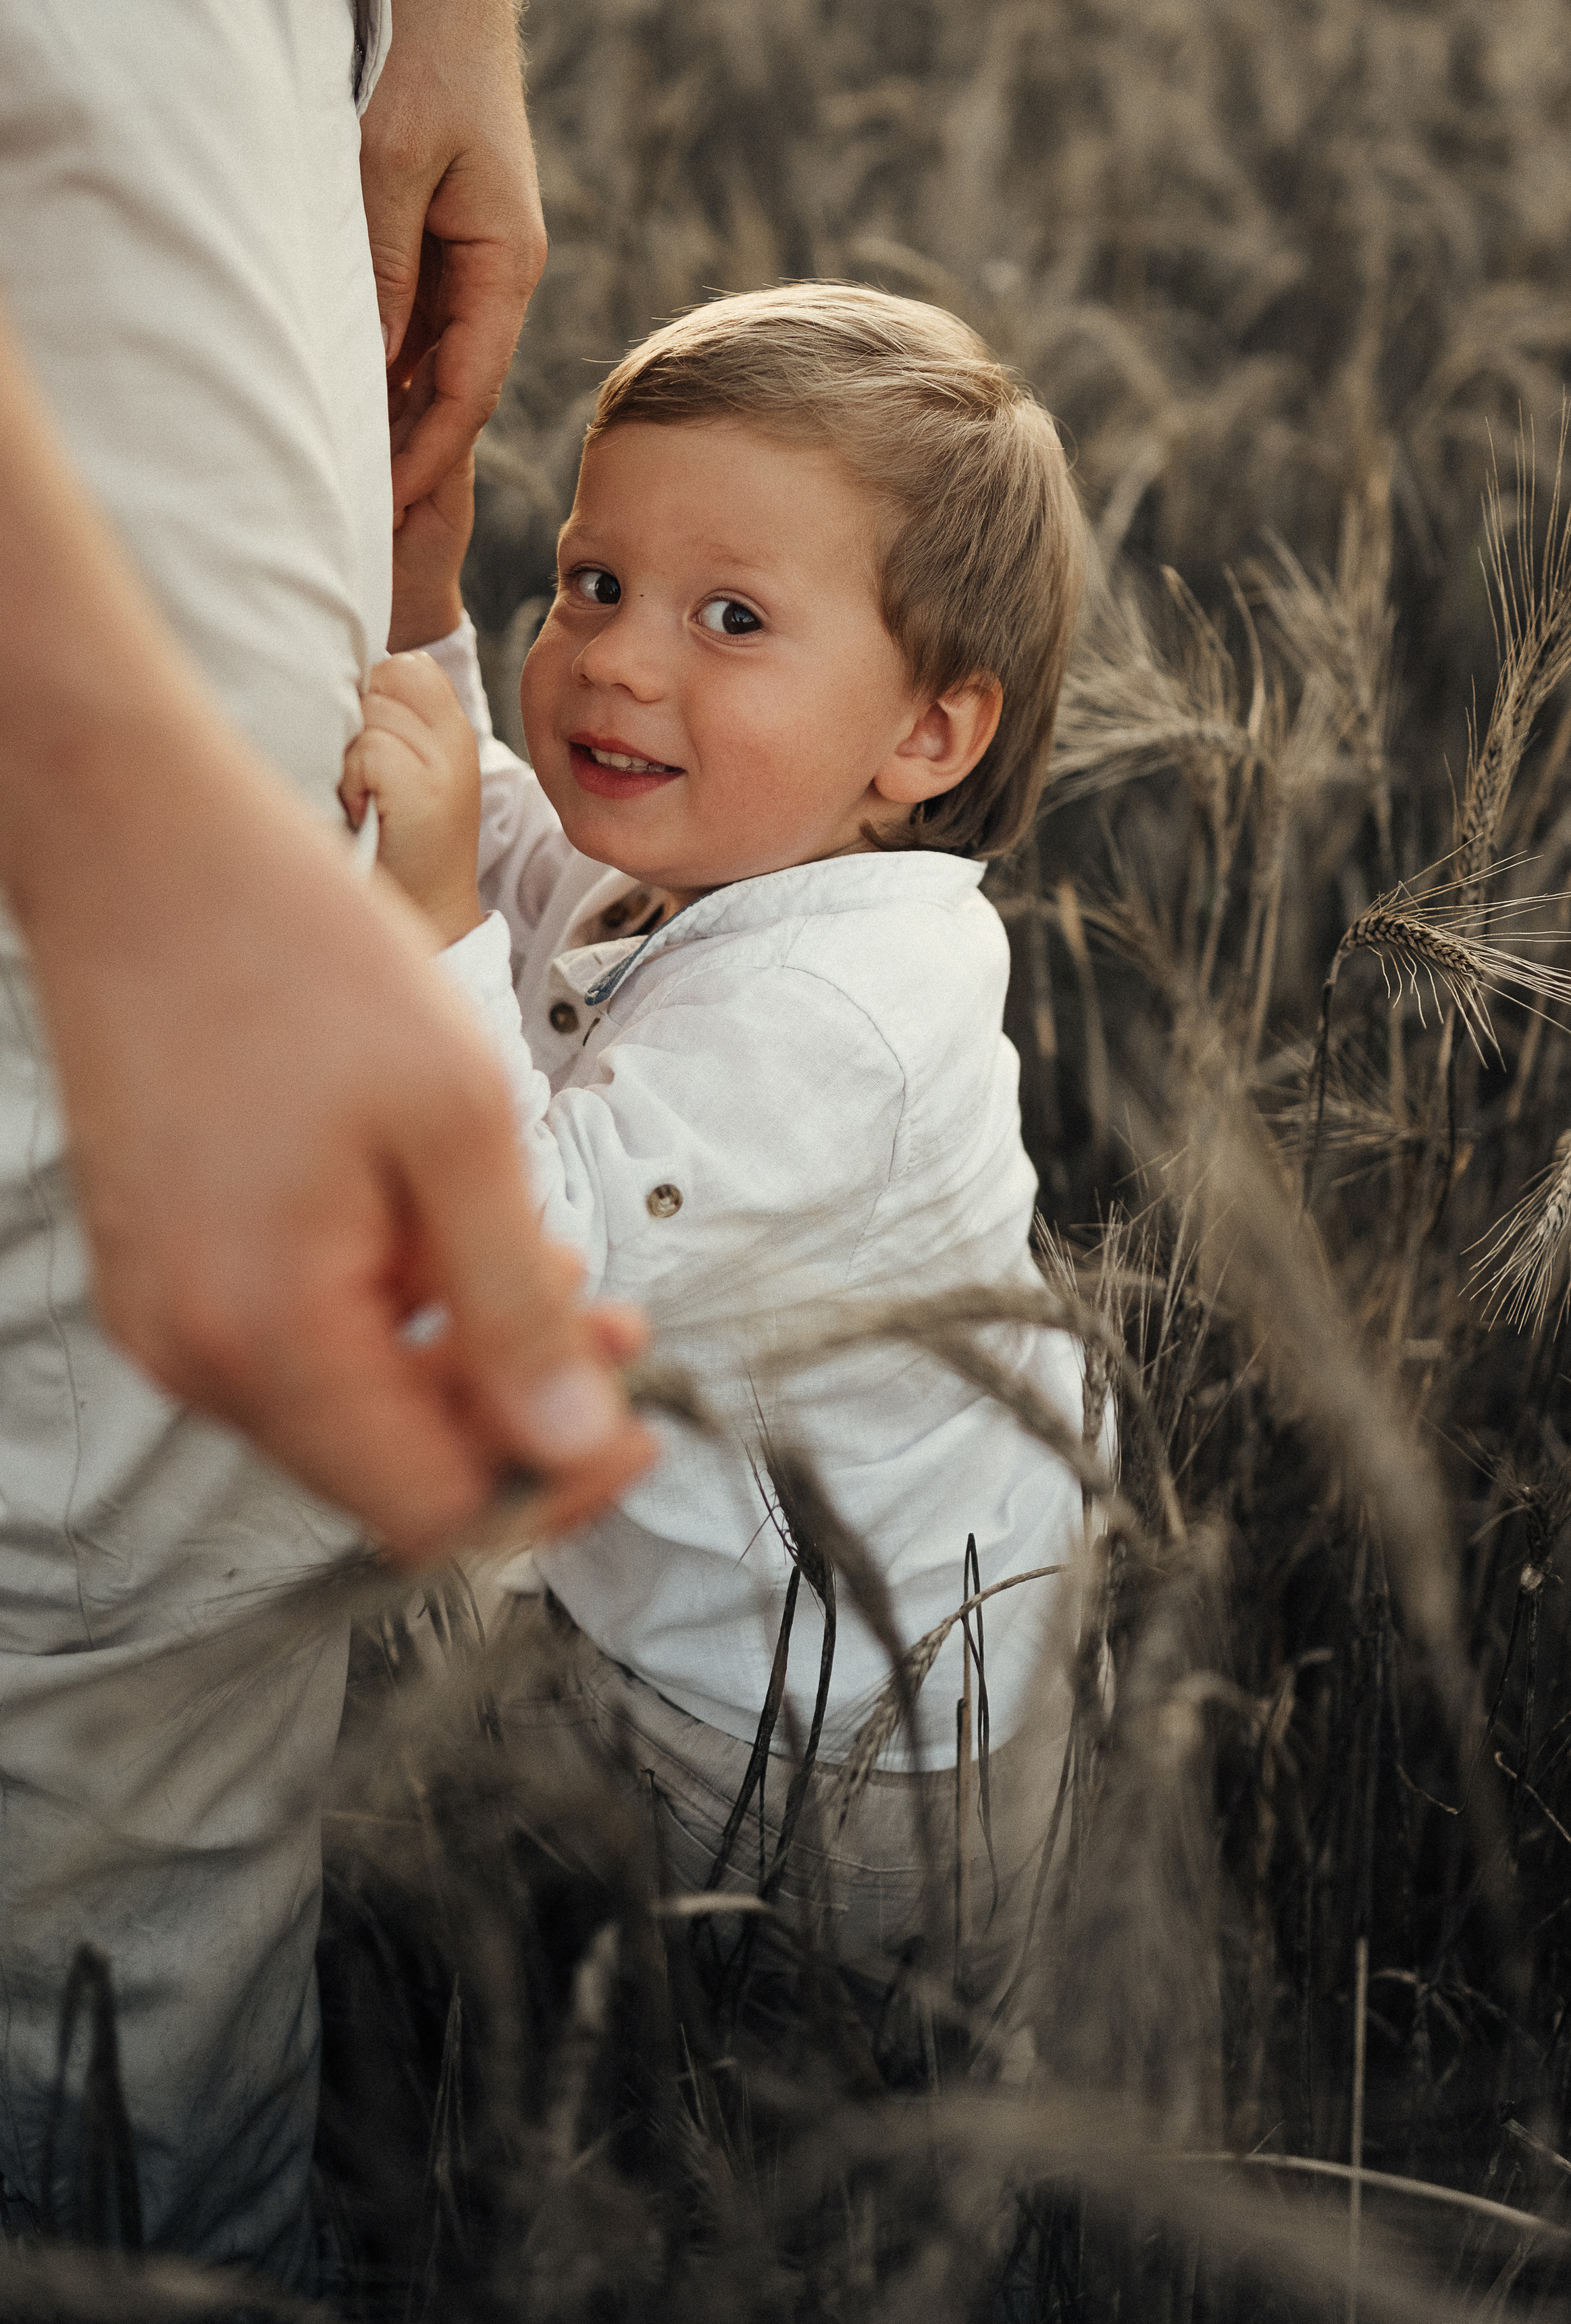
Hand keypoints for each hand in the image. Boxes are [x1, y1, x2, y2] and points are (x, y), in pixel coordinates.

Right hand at [0, 308, 653, 1561]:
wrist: (143, 848)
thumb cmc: (298, 955)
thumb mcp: (460, 1126)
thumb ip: (516, 1305)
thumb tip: (572, 1443)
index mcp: (267, 1334)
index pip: (430, 1511)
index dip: (553, 1483)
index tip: (639, 1423)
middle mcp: (196, 1353)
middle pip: (388, 1467)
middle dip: (515, 1407)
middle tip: (615, 1323)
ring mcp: (167, 1314)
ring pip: (348, 1403)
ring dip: (458, 1351)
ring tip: (535, 1248)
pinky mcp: (165, 1269)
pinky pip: (297, 1338)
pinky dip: (387, 1307)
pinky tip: (440, 1222)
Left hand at [343, 652, 484, 945]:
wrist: (426, 913)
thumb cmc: (394, 842)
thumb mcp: (402, 772)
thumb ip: (384, 723)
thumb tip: (321, 676)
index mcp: (451, 727)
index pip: (405, 665)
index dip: (371, 694)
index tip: (368, 746)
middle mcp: (455, 737)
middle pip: (380, 678)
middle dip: (355, 722)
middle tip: (364, 777)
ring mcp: (445, 762)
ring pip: (369, 712)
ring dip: (348, 755)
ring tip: (362, 798)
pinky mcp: (427, 789)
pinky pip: (369, 749)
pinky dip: (353, 781)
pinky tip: (364, 812)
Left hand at [361, 0, 545, 519]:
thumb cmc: (423, 54)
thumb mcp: (389, 165)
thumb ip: (384, 268)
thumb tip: (376, 367)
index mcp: (507, 264)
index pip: (468, 392)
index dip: (423, 460)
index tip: (380, 514)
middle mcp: (502, 269)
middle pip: (457, 388)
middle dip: (414, 457)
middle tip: (364, 524)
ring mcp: (476, 253)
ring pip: (437, 358)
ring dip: (399, 416)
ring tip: (356, 481)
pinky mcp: (447, 234)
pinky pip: (420, 320)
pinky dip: (390, 365)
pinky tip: (355, 397)